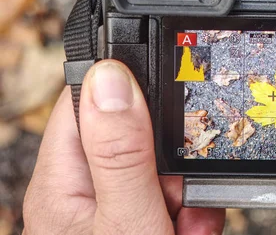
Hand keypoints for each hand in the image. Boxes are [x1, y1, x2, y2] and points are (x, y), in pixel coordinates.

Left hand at [23, 60, 224, 234]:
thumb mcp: (128, 220)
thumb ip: (122, 152)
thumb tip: (112, 75)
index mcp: (63, 182)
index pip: (90, 99)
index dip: (132, 84)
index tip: (171, 87)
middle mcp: (85, 192)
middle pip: (138, 134)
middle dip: (175, 157)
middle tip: (183, 188)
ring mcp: (114, 208)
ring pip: (164, 167)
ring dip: (189, 190)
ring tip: (189, 224)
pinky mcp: (140, 222)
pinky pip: (173, 195)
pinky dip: (192, 212)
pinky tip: (191, 231)